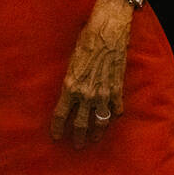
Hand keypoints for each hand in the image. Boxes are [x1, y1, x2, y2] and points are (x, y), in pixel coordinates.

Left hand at [50, 0, 132, 148]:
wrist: (108, 30)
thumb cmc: (86, 39)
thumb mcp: (71, 60)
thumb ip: (70, 79)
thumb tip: (69, 90)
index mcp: (70, 85)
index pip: (60, 115)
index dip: (57, 128)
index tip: (56, 136)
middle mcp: (86, 94)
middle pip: (80, 124)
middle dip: (77, 136)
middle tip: (76, 145)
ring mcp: (103, 94)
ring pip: (100, 122)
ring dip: (96, 133)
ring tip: (94, 138)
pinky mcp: (117, 89)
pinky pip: (116, 109)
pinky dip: (114, 115)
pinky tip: (112, 117)